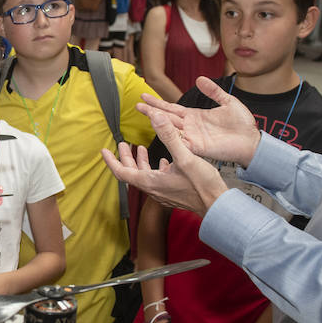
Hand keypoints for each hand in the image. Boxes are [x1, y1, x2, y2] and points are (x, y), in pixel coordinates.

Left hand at [101, 114, 227, 214]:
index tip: (104, 151)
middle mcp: (154, 189)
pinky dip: (155, 168)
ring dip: (140, 162)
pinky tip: (164, 161)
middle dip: (125, 158)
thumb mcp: (185, 156)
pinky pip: (158, 180)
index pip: (122, 172)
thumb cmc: (202, 185)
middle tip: (122, 144)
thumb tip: (156, 117)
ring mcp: (163, 193)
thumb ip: (169, 135)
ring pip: (145, 176)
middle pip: (132, 173)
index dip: (111, 160)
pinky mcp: (173, 194)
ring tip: (139, 148)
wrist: (217, 205)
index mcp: (151, 182)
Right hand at [138, 77, 260, 166]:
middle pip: (166, 117)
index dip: (158, 102)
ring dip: (156, 120)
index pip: (172, 108)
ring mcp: (192, 137)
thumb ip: (213, 91)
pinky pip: (178, 140)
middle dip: (151, 110)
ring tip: (144, 111)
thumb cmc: (242, 125)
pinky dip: (168, 134)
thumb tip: (200, 80)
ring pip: (169, 128)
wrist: (252, 141)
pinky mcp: (197, 146)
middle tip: (137, 104)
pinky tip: (159, 126)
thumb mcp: (228, 101)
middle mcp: (190, 127)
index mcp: (195, 116)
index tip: (145, 95)